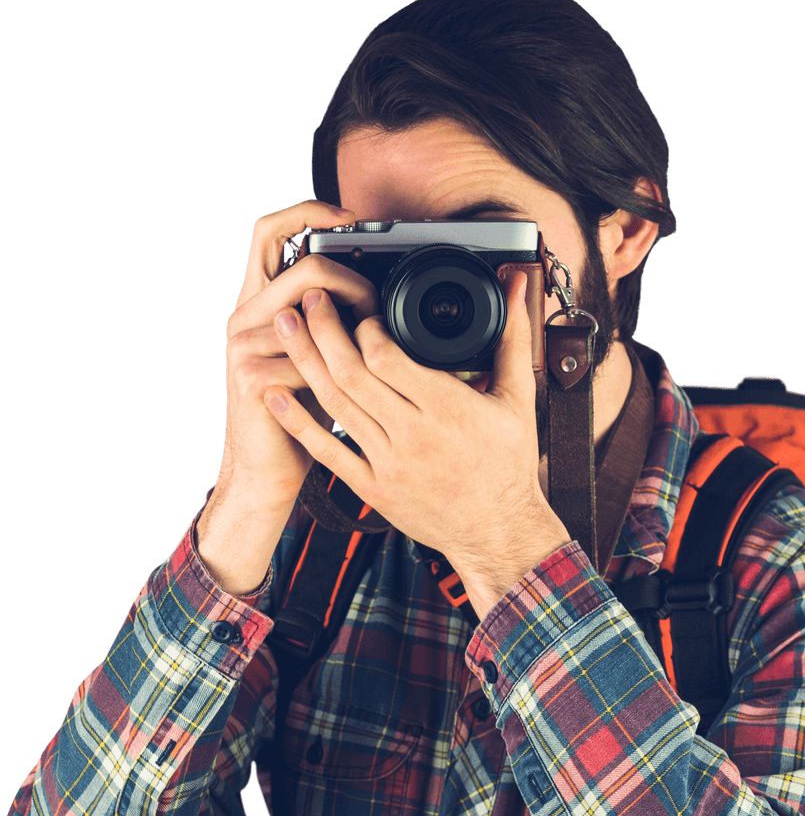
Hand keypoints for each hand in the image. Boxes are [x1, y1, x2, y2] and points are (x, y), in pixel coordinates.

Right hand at [214, 199, 379, 511]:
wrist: (268, 470)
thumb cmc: (299, 412)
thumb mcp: (315, 355)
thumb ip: (329, 318)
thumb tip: (374, 288)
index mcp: (257, 302)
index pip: (267, 231)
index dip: (307, 211)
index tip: (351, 219)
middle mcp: (243, 316)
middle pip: (301, 266)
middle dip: (351, 281)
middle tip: (375, 304)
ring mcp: (242, 346)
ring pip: (309, 311)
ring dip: (351, 325)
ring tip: (370, 346)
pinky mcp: (251, 378)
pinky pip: (308, 359)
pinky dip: (339, 368)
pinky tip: (353, 384)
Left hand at [263, 270, 571, 609]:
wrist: (497, 533)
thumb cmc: (508, 466)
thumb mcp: (518, 400)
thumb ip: (514, 336)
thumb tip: (517, 282)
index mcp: (447, 409)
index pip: (388, 357)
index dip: (365, 327)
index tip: (360, 310)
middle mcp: (413, 435)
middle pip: (352, 373)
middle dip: (323, 329)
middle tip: (309, 298)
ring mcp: (388, 463)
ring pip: (335, 405)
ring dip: (304, 361)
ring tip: (285, 327)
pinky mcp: (372, 488)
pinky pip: (327, 451)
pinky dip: (297, 421)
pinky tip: (274, 394)